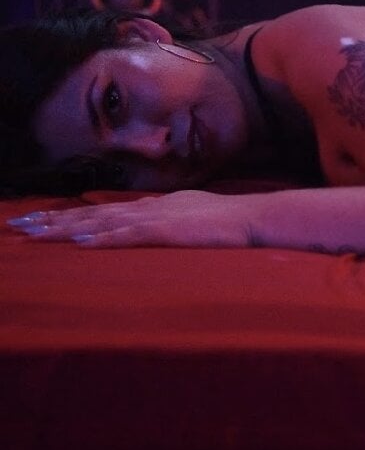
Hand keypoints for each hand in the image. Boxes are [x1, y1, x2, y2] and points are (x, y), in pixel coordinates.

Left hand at [7, 190, 255, 247]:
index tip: (40, 220)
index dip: (71, 216)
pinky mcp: (168, 231)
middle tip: (18, 225)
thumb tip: (146, 222)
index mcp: (155, 206)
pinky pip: (130, 235)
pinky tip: (81, 243)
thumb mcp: (193, 218)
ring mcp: (158, 218)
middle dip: (54, 220)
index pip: (105, 211)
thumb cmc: (231, 222)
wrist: (256, 218)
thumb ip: (168, 220)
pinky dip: (104, 238)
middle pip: (94, 213)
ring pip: (102, 222)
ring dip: (66, 228)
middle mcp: (149, 208)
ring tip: (35, 233)